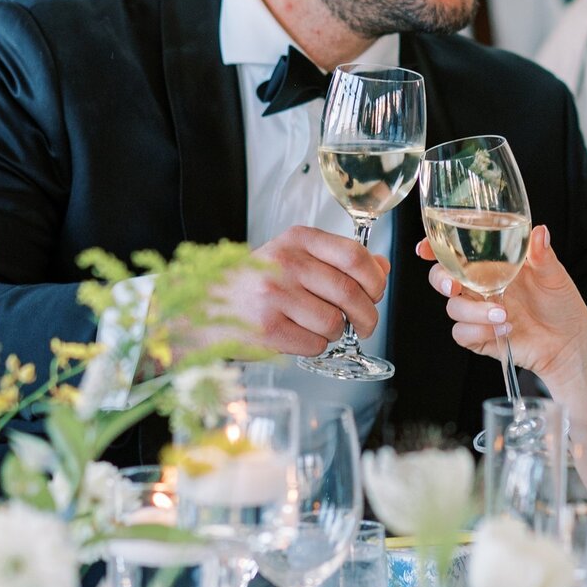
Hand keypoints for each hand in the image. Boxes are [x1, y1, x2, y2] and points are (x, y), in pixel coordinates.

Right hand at [185, 226, 388, 358]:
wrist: (204, 306)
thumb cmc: (255, 282)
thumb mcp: (294, 257)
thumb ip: (338, 259)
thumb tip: (383, 267)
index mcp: (297, 240)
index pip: (354, 255)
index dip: (375, 279)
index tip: (376, 292)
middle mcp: (285, 263)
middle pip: (349, 292)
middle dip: (367, 315)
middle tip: (365, 325)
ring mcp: (274, 296)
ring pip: (334, 322)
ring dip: (338, 333)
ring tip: (323, 329)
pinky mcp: (267, 329)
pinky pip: (314, 344)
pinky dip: (317, 346)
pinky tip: (301, 337)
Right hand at [416, 223, 586, 386]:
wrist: (569, 342)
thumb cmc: (560, 303)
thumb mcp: (554, 275)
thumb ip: (542, 255)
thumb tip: (540, 232)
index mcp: (491, 265)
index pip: (455, 252)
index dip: (435, 247)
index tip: (425, 248)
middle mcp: (480, 287)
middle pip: (442, 278)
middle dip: (441, 280)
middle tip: (455, 286)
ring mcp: (478, 312)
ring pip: (452, 307)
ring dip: (473, 311)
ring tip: (503, 315)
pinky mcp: (480, 336)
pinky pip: (462, 333)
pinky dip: (479, 331)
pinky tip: (504, 330)